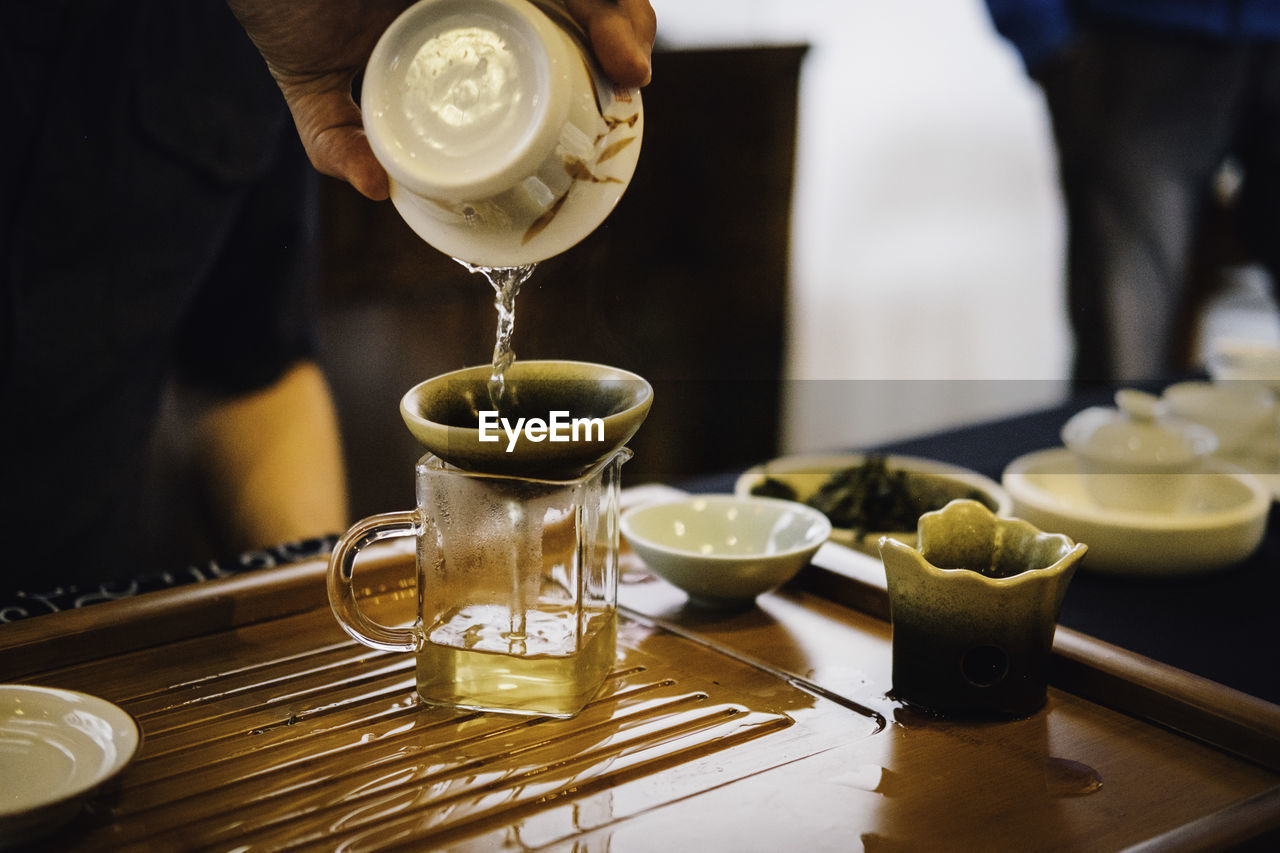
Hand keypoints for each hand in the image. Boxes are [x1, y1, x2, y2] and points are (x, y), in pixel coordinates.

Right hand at [228, 0, 656, 201]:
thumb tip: (376, 189)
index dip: (604, 44)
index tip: (625, 89)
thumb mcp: (314, 80)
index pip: (560, 22)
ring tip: (625, 55)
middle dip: (625, 23)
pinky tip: (602, 25)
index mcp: (470, 7)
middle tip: (631, 75)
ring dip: (613, 5)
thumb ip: (337, 137)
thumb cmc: (281, 2)